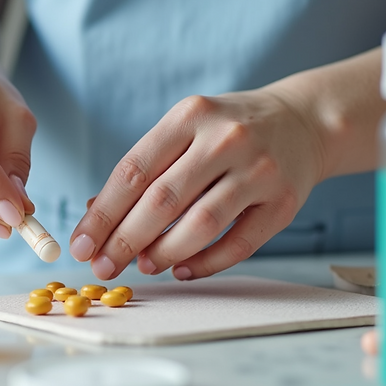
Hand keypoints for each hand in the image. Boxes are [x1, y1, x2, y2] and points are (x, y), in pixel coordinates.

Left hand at [69, 89, 326, 279]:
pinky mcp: (283, 202)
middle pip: (163, 200)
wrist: (304, 122)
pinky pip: (239, 243)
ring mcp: (258, 170)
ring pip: (201, 224)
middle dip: (125, 240)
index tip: (81, 245)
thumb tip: (95, 215)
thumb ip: (145, 168)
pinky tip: (183, 270)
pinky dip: (206, 263)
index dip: (103, 213)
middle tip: (103, 266)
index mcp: (189, 116)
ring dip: (164, 252)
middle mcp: (224, 139)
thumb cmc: (228, 130)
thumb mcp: (185, 130)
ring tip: (143, 266)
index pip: (134, 170)